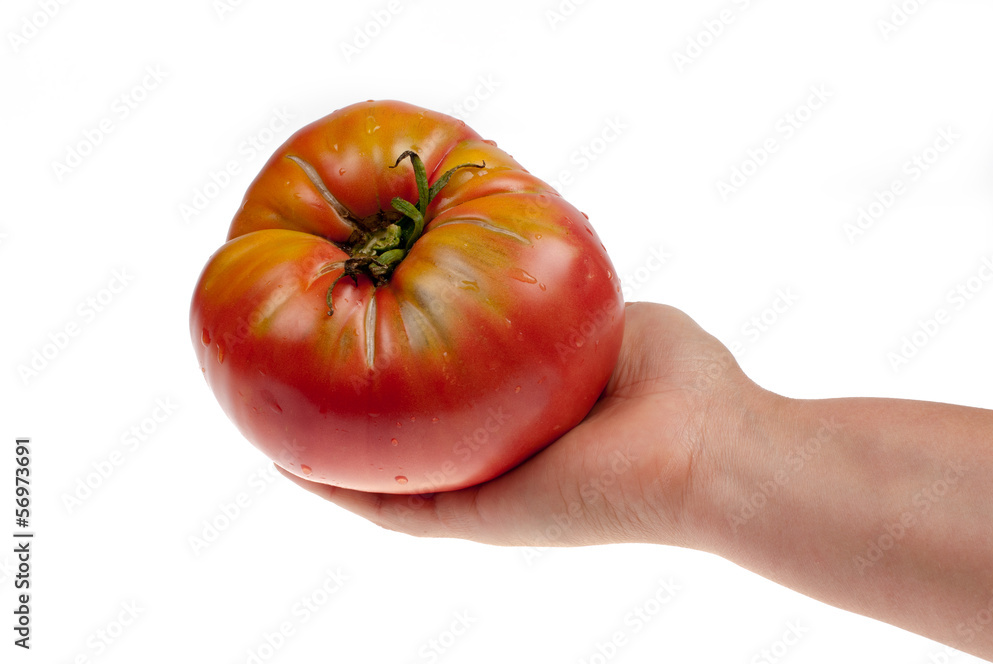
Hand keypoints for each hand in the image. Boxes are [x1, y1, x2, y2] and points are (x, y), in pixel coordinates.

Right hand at [276, 301, 760, 548]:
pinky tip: (288, 456)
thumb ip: (559, 295)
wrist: (715, 452)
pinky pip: (392, 508)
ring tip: (265, 417)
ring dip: (324, 451)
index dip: (398, 366)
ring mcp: (484, 497)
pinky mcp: (479, 518)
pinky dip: (336, 487)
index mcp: (525, 421)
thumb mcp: (610, 315)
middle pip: (405, 443)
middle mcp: (497, 463)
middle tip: (295, 373)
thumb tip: (522, 264)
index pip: (445, 400)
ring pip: (382, 481)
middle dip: (350, 412)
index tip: (355, 330)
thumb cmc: (685, 385)